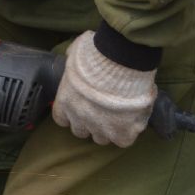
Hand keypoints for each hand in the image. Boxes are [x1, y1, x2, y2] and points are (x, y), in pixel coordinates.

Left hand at [51, 32, 157, 146]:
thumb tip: (73, 53)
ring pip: (101, 138)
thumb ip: (73, 58)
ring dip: (109, 129)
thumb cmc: (97, 53)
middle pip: (81, 131)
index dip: (73, 114)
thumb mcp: (76, 52)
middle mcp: (79, 119)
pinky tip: (133, 121)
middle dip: (90, 122)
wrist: (120, 62)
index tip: (82, 106)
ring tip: (120, 115)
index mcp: (65, 102)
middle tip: (103, 110)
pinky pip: (123, 141)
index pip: (62, 119)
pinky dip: (128, 133)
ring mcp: (100, 128)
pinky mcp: (121, 133)